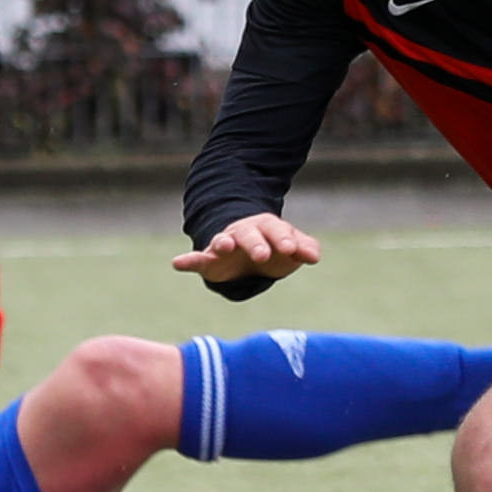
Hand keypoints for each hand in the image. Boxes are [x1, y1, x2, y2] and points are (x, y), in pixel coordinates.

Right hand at [173, 212, 320, 287]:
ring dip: (223, 242)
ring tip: (223, 245)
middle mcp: (245, 233)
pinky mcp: (209, 259)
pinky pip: (197, 258)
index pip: (277, 230)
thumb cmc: (273, 248)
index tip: (292, 250)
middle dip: (256, 243)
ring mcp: (225, 244)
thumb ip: (304, 248)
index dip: (284, 239)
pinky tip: (177, 263)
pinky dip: (187, 261)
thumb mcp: (290, 248)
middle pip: (250, 235)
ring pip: (223, 240)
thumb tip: (314, 256)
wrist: (247, 251)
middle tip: (263, 255)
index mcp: (267, 228)